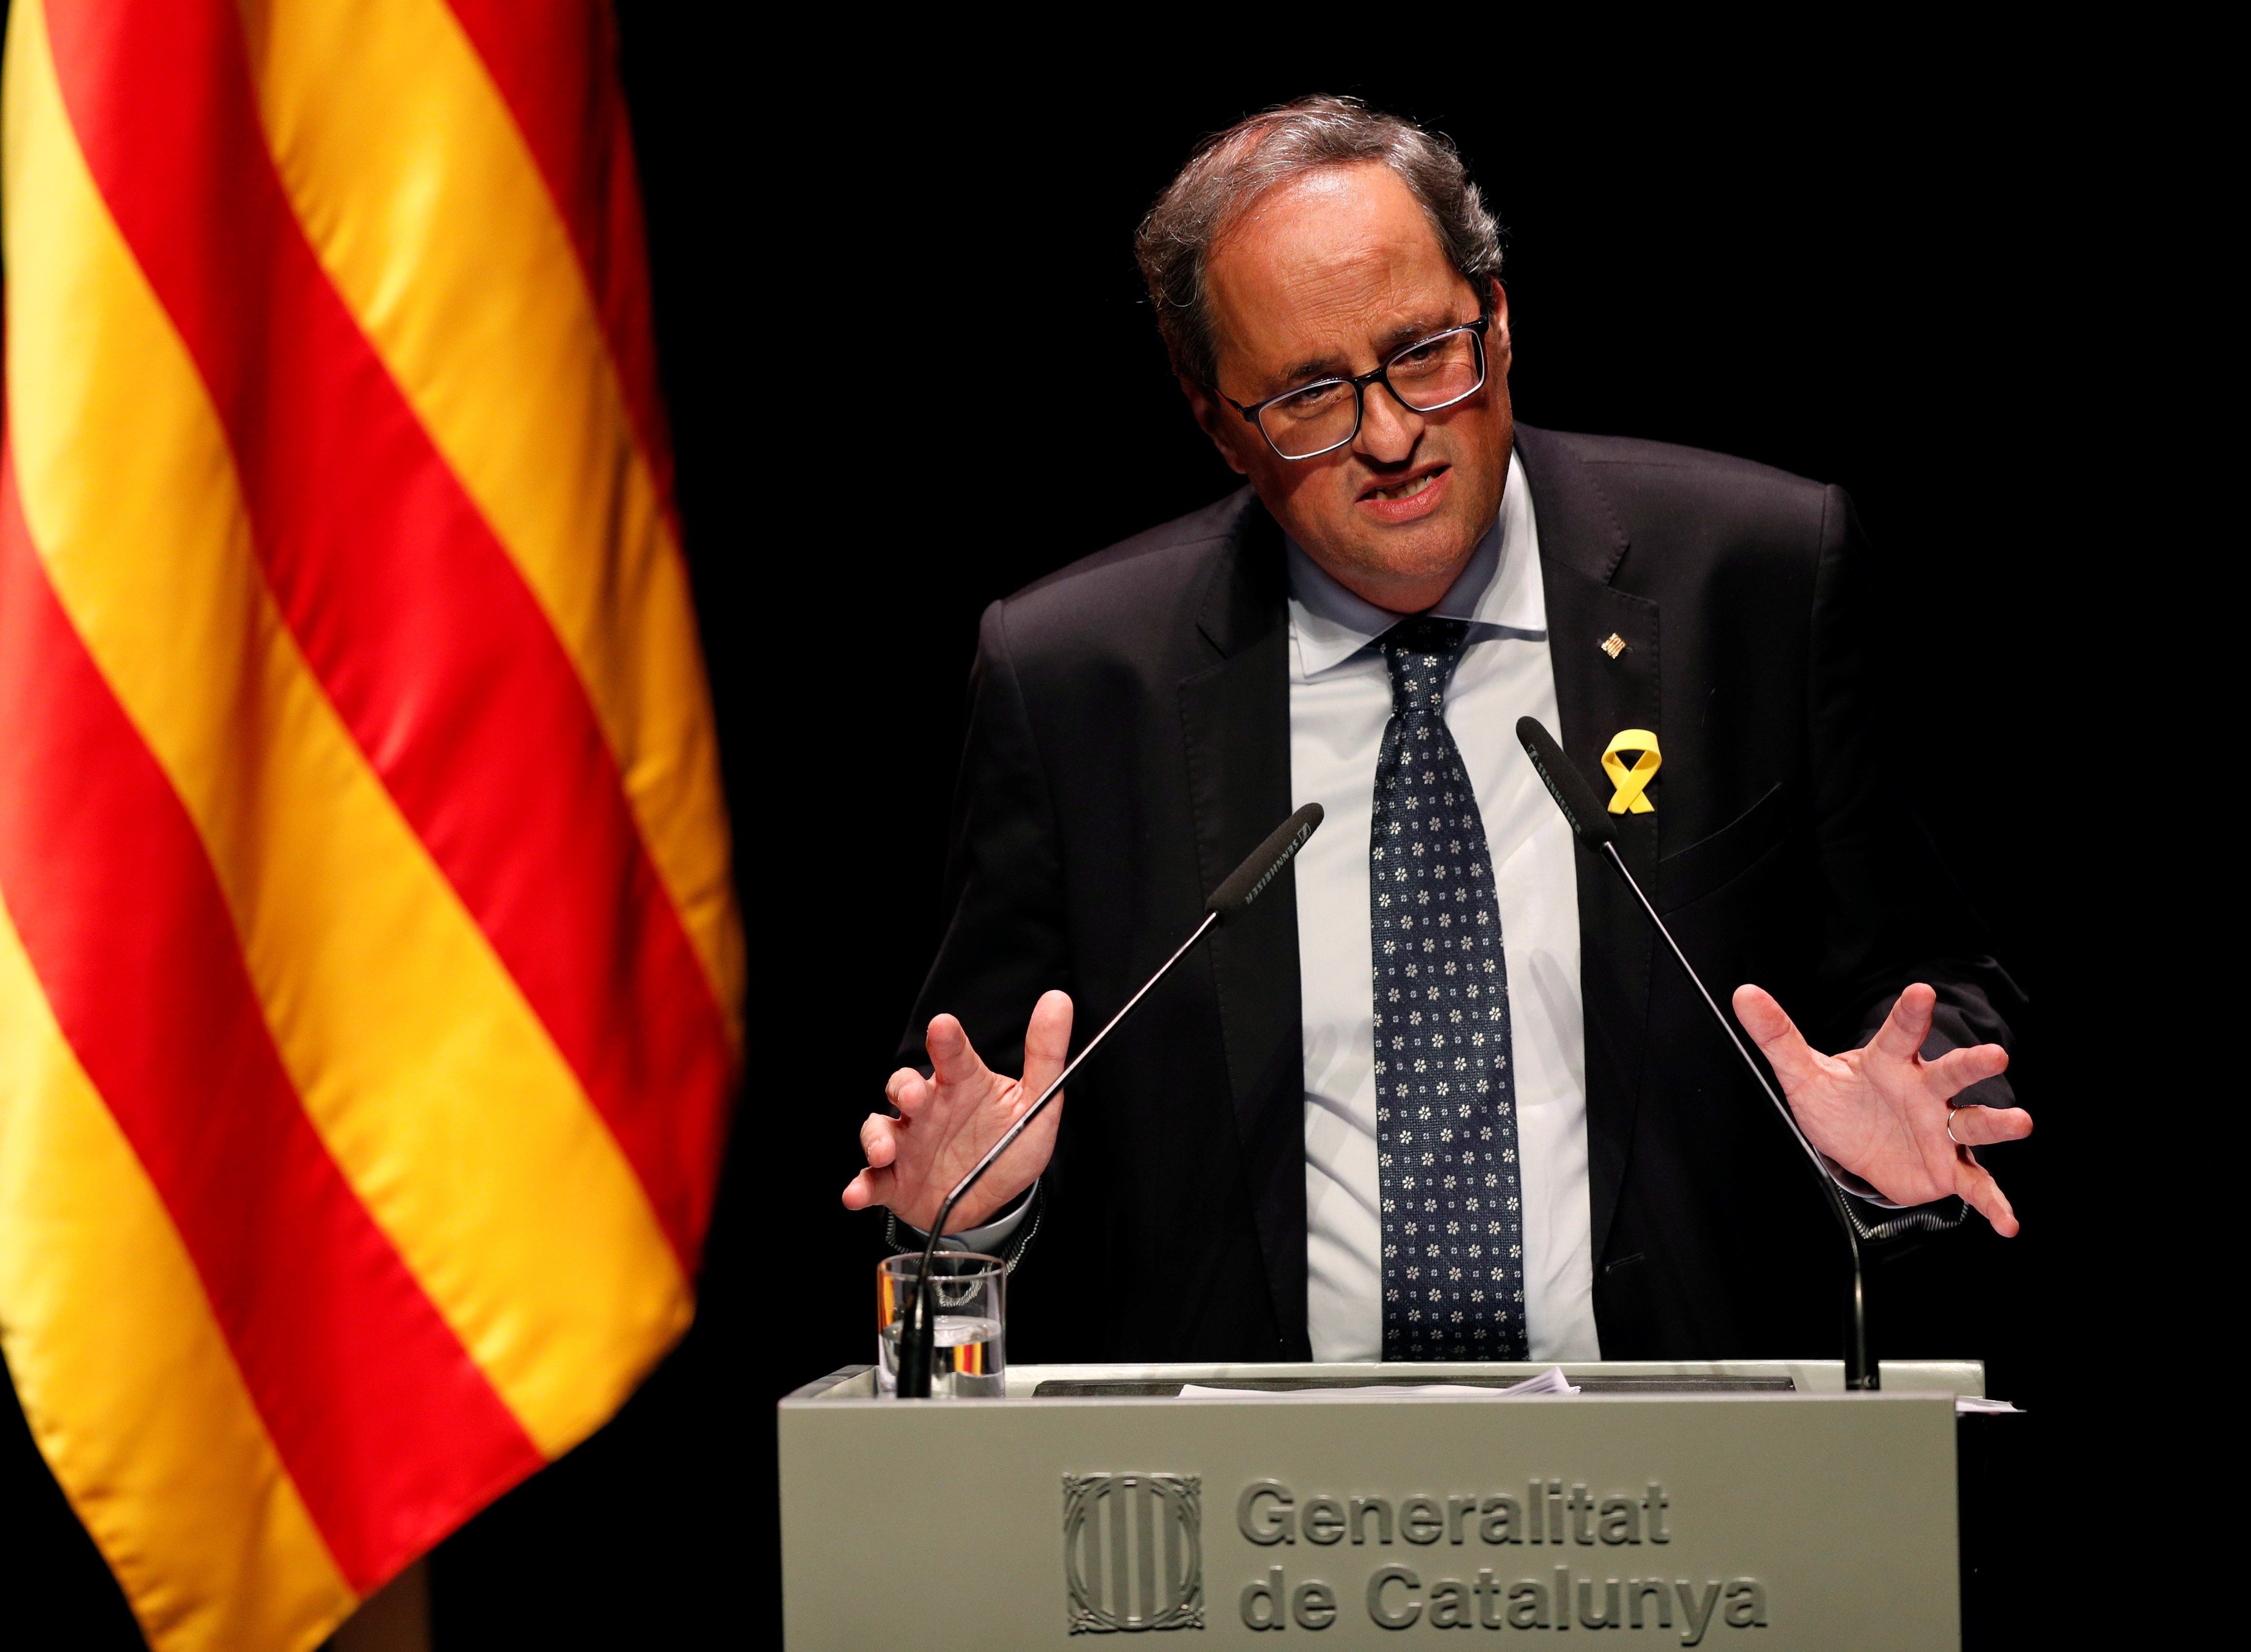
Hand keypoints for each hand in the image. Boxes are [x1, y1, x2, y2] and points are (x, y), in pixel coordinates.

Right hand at [841, 991, 1073, 1234]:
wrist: (991, 1199)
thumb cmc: (1008, 1143)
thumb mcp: (1036, 1104)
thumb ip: (1045, 1054)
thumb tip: (1057, 1000)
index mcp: (962, 1085)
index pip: (952, 1055)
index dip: (946, 1040)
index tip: (943, 1026)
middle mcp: (928, 1108)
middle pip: (904, 1085)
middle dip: (904, 1087)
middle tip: (915, 1095)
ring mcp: (907, 1143)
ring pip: (879, 1128)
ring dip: (877, 1137)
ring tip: (884, 1151)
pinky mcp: (893, 1179)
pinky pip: (871, 1180)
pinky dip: (860, 1186)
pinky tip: (856, 1194)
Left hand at [1732, 981, 2031, 1234]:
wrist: (1857, 1146)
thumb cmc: (1841, 1103)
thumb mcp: (1803, 1073)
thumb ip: (1778, 1036)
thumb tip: (1745, 995)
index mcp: (1890, 1064)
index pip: (1900, 1035)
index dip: (1910, 1014)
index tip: (1920, 993)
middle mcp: (1924, 1092)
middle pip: (1951, 1074)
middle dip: (1972, 1064)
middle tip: (1994, 1054)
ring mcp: (1941, 1129)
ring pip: (1972, 1123)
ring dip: (1996, 1123)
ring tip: (2019, 1122)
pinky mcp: (1949, 1167)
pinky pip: (1976, 1184)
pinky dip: (1993, 1203)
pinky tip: (2008, 1222)